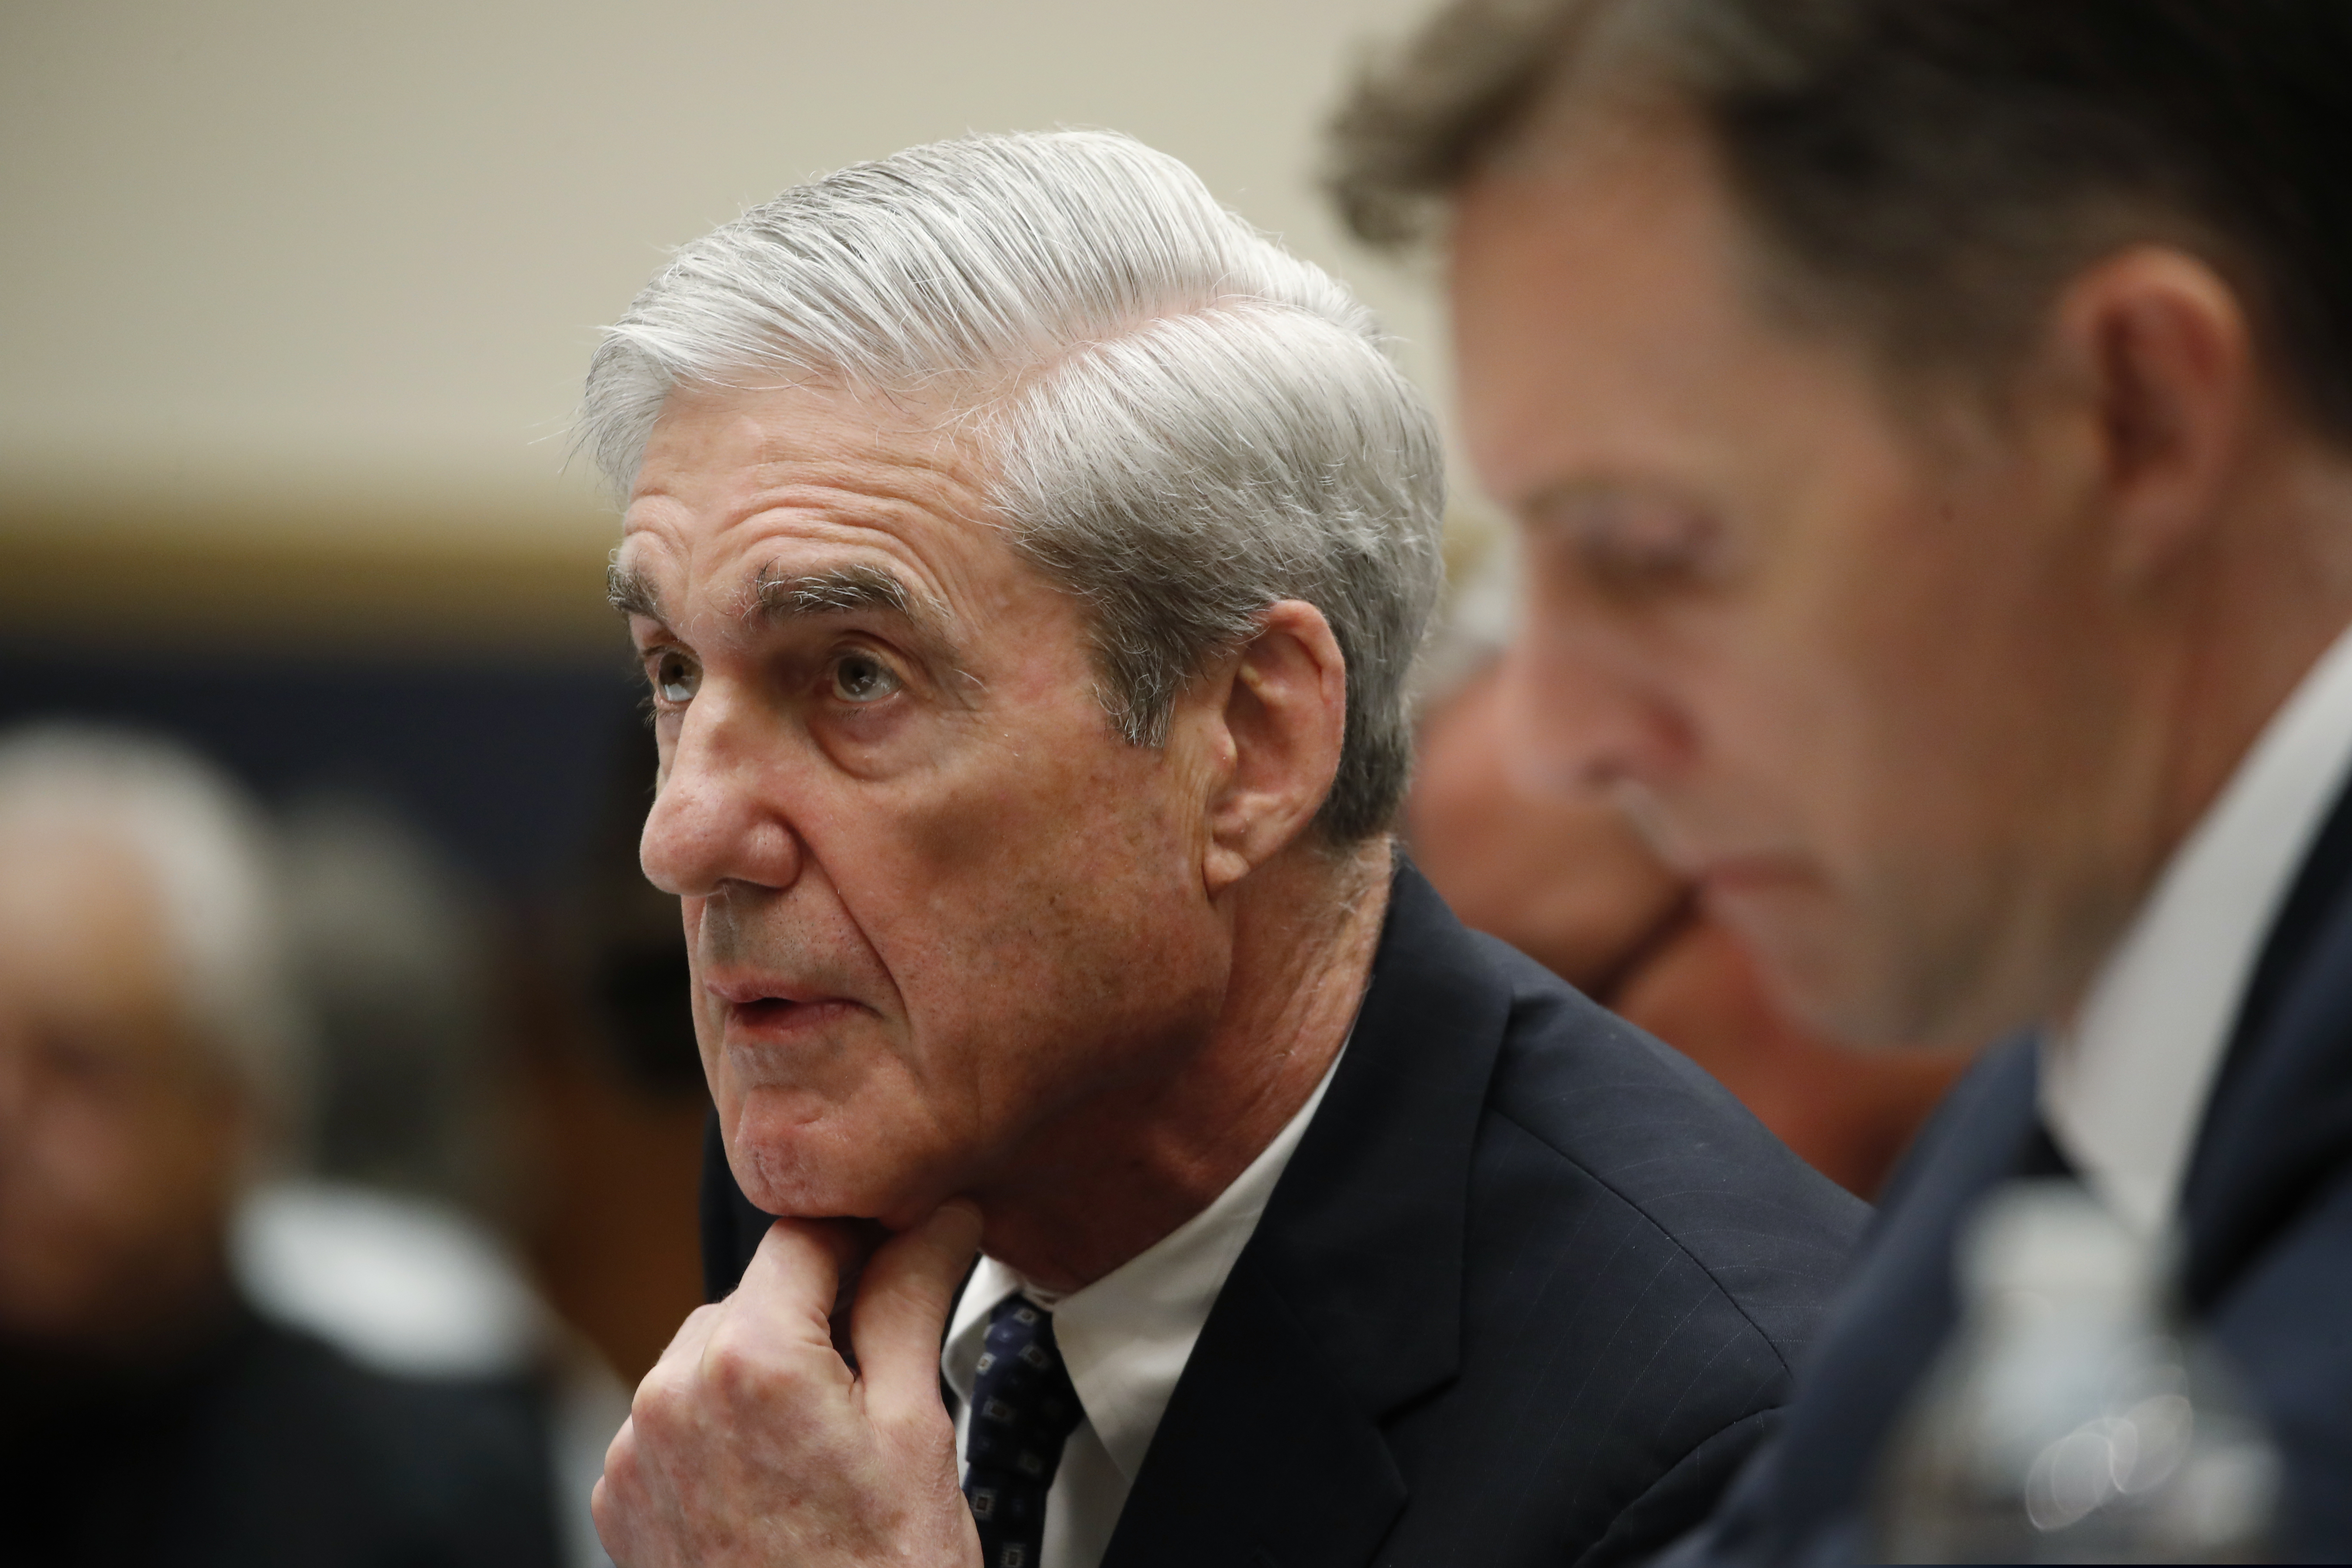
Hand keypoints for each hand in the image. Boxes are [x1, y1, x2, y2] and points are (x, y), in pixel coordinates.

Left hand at [593, 1202, 986, 1566]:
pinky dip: (723, 1432)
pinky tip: (777, 1485)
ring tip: (825, 1452)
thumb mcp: (917, 1426)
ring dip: (766, 1374)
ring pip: (711, 1356)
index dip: (864, 1239)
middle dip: (816, 1320)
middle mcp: (670, 1395)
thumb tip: (935, 1218)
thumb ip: (912, 1298)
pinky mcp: (621, 1502)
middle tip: (878, 1386)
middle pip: (756, 1297)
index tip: (902, 1256)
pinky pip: (675, 1423)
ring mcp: (636, 1454)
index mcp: (748, 1357)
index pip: (804, 1234)